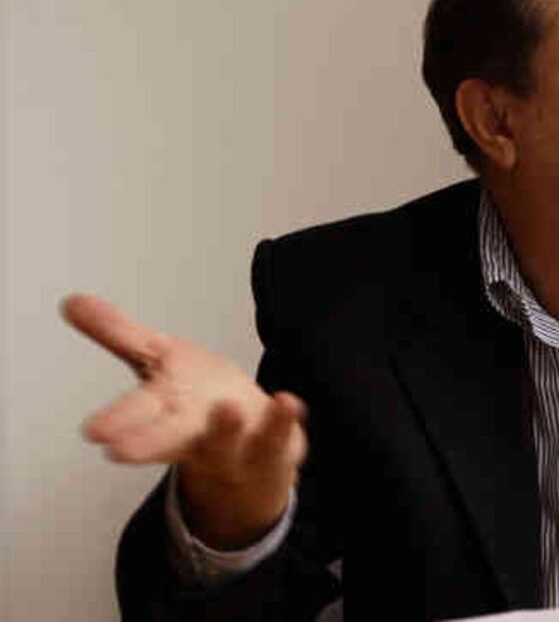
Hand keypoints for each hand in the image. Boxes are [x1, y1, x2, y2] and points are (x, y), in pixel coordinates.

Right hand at [64, 294, 306, 548]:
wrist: (250, 460)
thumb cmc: (194, 404)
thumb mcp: (156, 361)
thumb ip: (118, 334)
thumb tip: (69, 300)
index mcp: (162, 411)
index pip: (136, 414)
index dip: (117, 422)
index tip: (95, 432)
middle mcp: (193, 432)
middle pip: (169, 437)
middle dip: (148, 442)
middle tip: (122, 452)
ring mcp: (234, 443)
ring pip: (226, 440)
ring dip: (224, 428)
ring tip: (225, 408)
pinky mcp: (272, 444)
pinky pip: (278, 433)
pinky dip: (283, 419)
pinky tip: (287, 400)